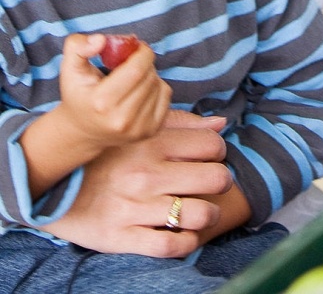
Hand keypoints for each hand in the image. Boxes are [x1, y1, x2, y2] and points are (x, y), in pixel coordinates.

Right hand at [41, 110, 232, 256]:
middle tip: (211, 184)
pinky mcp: (121, 237)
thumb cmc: (106, 155)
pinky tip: (184, 233)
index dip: (218, 151)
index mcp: (151, 142)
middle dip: (220, 181)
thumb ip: (181, 124)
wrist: (54, 186)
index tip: (209, 157)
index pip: (211, 145)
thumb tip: (221, 125)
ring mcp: (134, 207)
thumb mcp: (139, 130)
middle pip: (214, 178)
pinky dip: (187, 242)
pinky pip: (170, 246)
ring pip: (199, 214)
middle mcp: (146, 174)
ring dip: (209, 214)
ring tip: (202, 210)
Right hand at [59, 33, 170, 150]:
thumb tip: (101, 40)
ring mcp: (137, 130)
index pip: (136, 69)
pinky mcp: (149, 132)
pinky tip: (141, 90)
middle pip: (149, 77)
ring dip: (151, 74)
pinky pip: (166, 97)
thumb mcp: (69, 68)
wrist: (82, 132)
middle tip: (133, 60)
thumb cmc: (78, 95)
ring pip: (159, 86)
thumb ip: (77, 46)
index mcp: (102, 102)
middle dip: (145, 61)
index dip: (142, 52)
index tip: (136, 46)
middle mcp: (121, 120)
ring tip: (133, 77)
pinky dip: (158, 87)